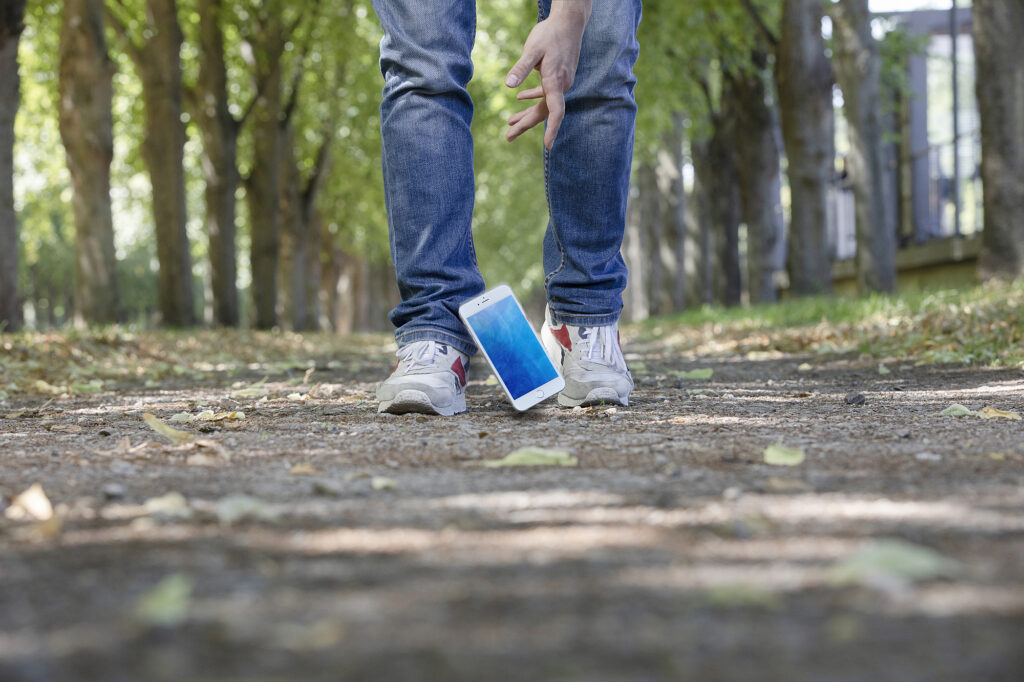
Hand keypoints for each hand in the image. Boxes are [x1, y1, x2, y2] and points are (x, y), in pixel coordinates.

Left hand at [505, 0, 591, 149]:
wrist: (569, 22)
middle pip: (543, 112)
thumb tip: (508, 86)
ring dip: (527, 113)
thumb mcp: (532, 49)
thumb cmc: (550, 33)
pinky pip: (546, 94)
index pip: (555, 112)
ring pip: (544, 104)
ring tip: (510, 123)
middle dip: (525, 125)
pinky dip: (532, 98)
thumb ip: (521, 68)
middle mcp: (560, 86)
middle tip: (508, 137)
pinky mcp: (558, 76)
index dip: (552, 130)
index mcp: (555, 82)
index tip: (547, 145)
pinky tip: (520, 98)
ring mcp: (561, 82)